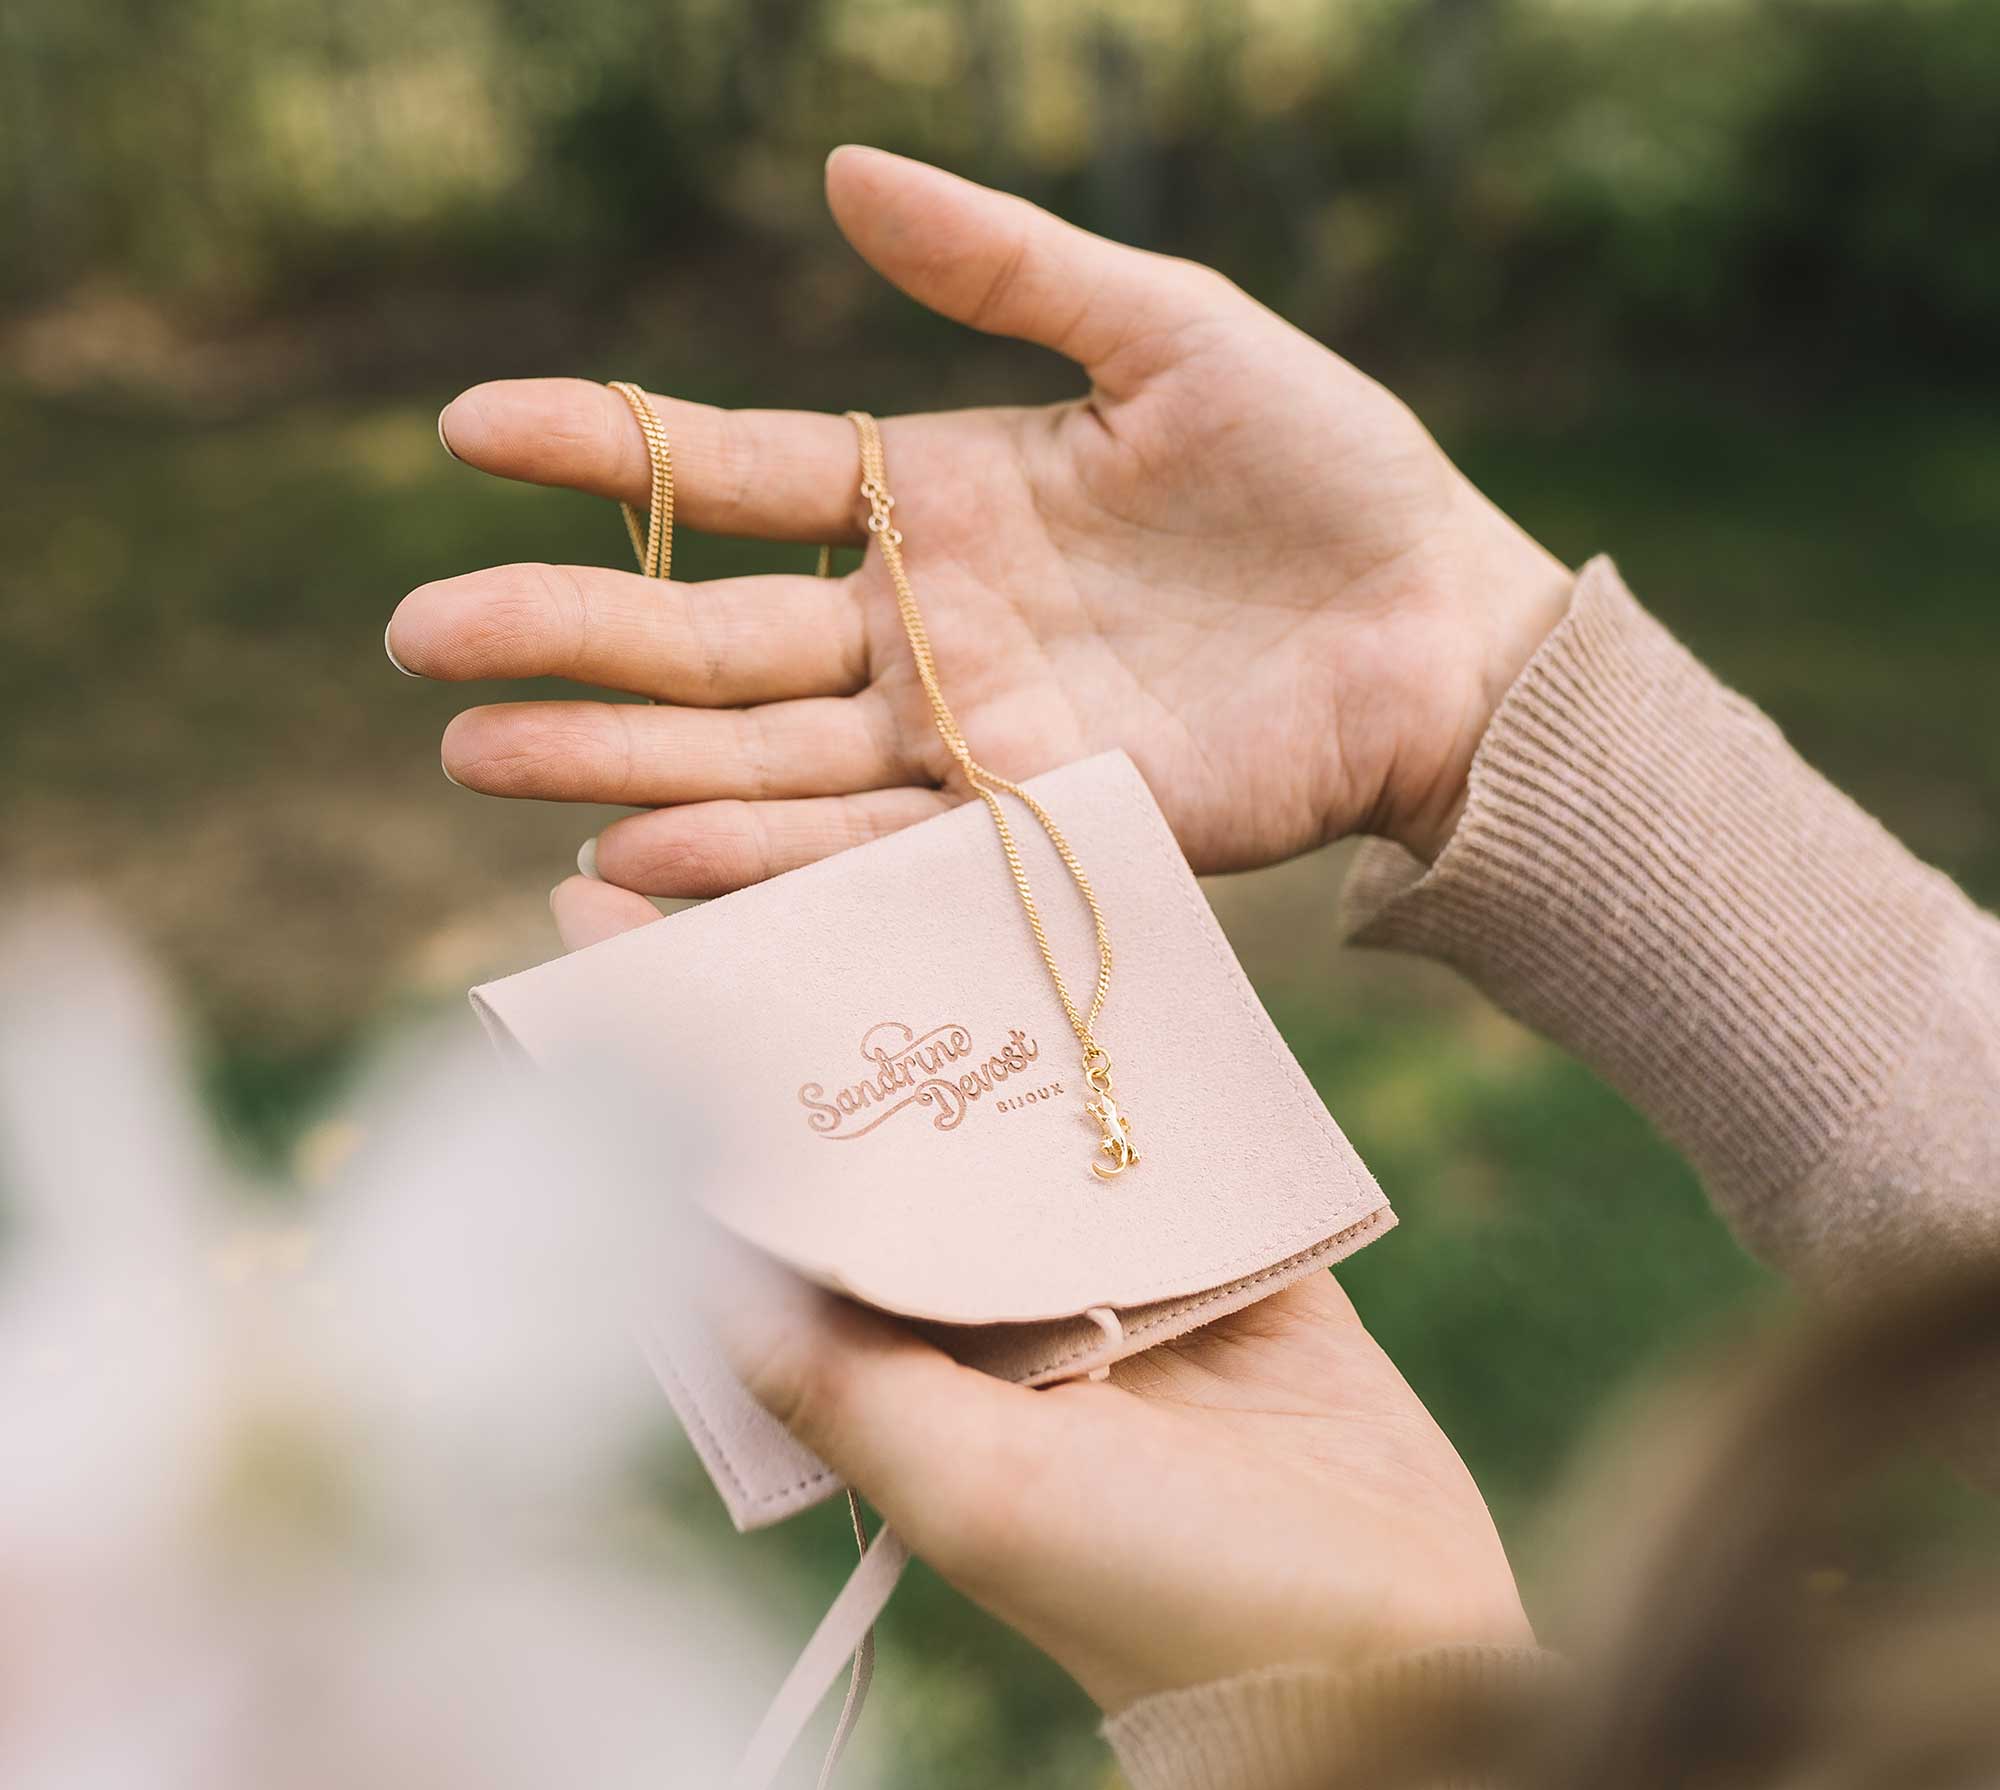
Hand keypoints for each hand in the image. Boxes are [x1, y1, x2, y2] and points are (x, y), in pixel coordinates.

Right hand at [389, 146, 1571, 879]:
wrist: (1434, 629)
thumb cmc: (1324, 473)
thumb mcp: (1166, 331)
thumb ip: (1006, 266)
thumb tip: (837, 172)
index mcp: (939, 499)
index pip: (736, 473)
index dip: (604, 449)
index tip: (466, 429)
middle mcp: (925, 632)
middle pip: (712, 640)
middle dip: (566, 638)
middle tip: (422, 643)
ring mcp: (966, 744)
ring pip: (761, 761)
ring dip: (624, 768)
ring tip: (485, 762)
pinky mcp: (1023, 836)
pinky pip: (865, 856)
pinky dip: (756, 865)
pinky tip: (639, 864)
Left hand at [537, 880, 1528, 1712]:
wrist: (1374, 1641)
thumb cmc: (1148, 1595)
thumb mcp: (966, 1488)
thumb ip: (828, 1376)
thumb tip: (682, 1247)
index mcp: (886, 1367)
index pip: (752, 1194)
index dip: (673, 1071)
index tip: (592, 930)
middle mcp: (969, 1304)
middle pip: (866, 1122)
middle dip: (796, 1000)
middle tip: (728, 854)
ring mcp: (1088, 1261)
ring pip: (996, 1099)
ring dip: (947, 989)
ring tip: (883, 849)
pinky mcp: (1204, 1234)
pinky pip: (1139, 1106)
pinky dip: (1107, 1025)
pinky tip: (1065, 920)